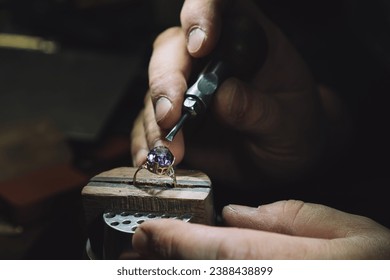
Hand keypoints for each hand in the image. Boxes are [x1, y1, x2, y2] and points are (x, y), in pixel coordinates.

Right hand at [130, 0, 343, 183]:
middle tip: (171, 116)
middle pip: (172, 50)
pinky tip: (151, 159)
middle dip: (166, 82)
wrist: (280, 159)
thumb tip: (223, 96)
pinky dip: (146, 143)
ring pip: (154, 90)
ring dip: (155, 122)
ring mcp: (187, 88)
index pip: (220, 6)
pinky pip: (149, 125)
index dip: (203, 14)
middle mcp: (209, 57)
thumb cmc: (292, 129)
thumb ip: (259, 109)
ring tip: (167, 152)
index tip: (201, 45)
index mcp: (246, 39)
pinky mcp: (173, 119)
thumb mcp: (288, 122)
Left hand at [132, 200, 389, 258]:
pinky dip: (193, 273)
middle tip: (135, 248)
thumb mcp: (350, 233)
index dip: (176, 239)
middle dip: (162, 263)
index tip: (147, 230)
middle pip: (201, 275)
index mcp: (289, 266)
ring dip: (171, 272)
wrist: (384, 279)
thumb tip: (237, 213)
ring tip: (144, 261)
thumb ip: (289, 219)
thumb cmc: (378, 268)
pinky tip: (182, 266)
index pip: (218, 250)